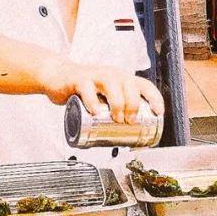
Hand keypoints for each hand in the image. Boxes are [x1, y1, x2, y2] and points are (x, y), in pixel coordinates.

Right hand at [50, 61, 164, 123]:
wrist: (58, 77)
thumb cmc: (85, 90)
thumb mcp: (105, 97)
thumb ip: (115, 113)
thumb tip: (129, 140)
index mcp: (122, 79)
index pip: (144, 84)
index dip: (155, 97)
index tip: (158, 112)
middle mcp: (112, 74)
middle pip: (130, 85)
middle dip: (134, 104)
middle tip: (131, 121)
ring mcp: (96, 75)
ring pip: (112, 85)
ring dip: (118, 103)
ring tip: (117, 119)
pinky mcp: (79, 80)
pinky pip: (87, 89)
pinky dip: (93, 102)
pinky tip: (96, 113)